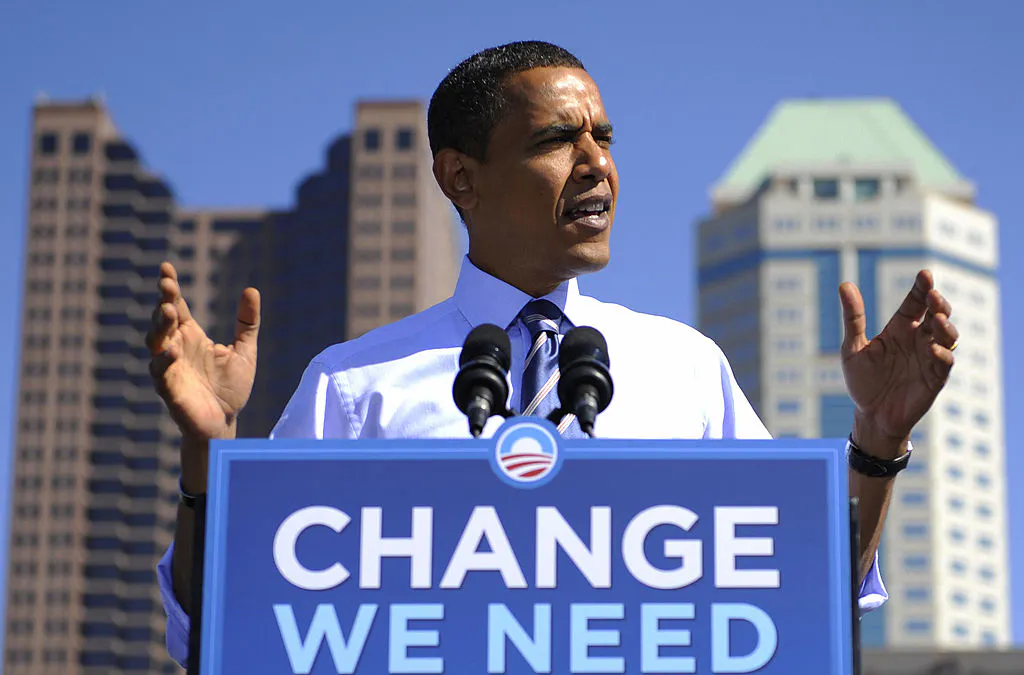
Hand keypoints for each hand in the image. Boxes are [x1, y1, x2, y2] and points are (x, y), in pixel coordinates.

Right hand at [145, 262, 260, 480]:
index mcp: (191, 336)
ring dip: (159, 327)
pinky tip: (172, 352)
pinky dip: (162, 361)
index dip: (170, 288)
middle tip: (166, 286)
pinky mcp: (168, 389)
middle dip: (163, 302)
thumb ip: (248, 322)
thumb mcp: (245, 350)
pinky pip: (159, 373)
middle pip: (163, 320)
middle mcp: (176, 347)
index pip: (176, 306)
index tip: (166, 268)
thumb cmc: (231, 387)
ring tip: (167, 311)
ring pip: (155, 342)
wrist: (226, 421)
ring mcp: (169, 367)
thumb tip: (251, 289)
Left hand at [839, 270, 956, 457]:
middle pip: (937, 314)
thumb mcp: (853, 347)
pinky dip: (941, 356)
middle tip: (933, 295)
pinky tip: (932, 350)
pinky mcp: (934, 379)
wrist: (871, 415)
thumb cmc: (863, 380)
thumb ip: (853, 317)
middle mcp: (919, 339)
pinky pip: (944, 364)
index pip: (915, 302)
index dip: (922, 288)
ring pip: (947, 336)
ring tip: (938, 318)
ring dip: (945, 326)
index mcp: (900, 328)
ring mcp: (929, 358)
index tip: (925, 274)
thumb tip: (844, 284)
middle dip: (938, 303)